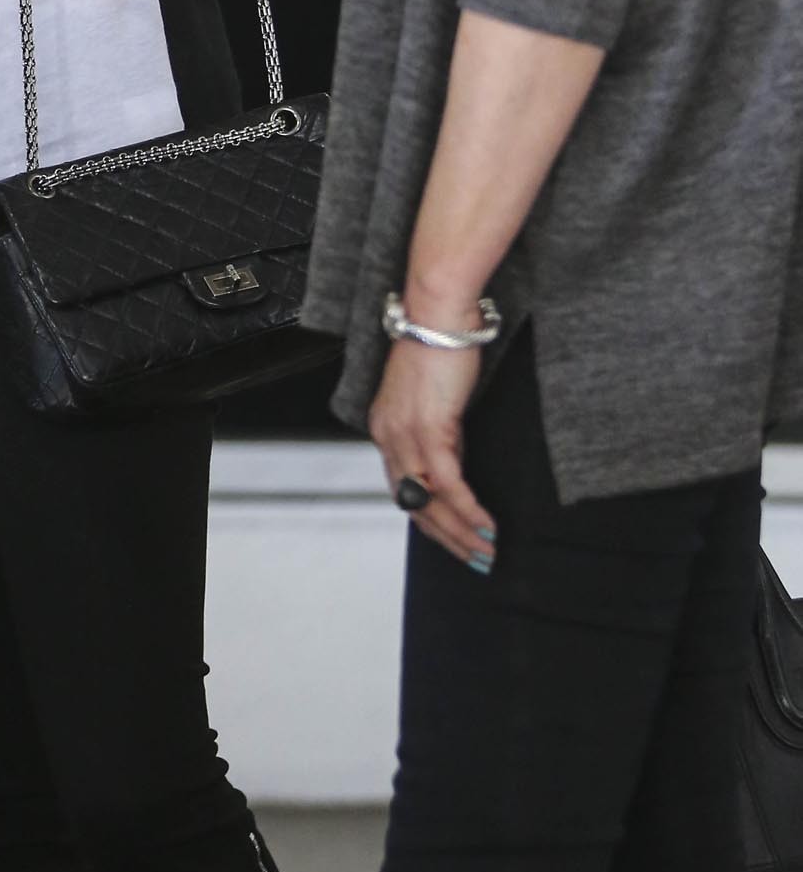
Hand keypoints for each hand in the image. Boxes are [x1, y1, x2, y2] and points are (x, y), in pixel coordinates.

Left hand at [368, 338, 497, 570]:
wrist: (440, 313)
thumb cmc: (442, 344)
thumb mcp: (436, 397)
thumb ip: (440, 431)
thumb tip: (455, 461)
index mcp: (385, 429)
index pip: (404, 489)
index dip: (429, 520)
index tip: (454, 539)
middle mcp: (388, 436)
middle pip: (413, 505)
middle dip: (446, 538)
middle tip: (475, 558)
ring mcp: (406, 434)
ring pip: (430, 502)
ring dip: (460, 532)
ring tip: (486, 551)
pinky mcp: (430, 428)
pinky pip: (448, 484)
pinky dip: (468, 510)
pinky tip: (486, 526)